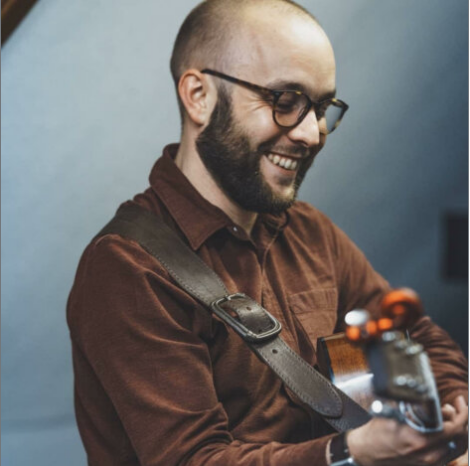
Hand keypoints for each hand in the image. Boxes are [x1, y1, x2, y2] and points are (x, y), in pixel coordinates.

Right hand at [347, 395, 467, 465]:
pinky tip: (440, 430)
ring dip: (456, 430)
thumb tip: (437, 405)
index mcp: (420, 439)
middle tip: (452, 407)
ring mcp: (430, 463)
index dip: (462, 413)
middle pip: (461, 438)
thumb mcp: (395, 412)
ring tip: (445, 417)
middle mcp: (428, 454)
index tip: (459, 402)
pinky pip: (448, 454)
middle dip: (461, 420)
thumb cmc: (377, 430)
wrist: (367, 451)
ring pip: (457, 447)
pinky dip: (450, 440)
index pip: (455, 428)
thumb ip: (417, 409)